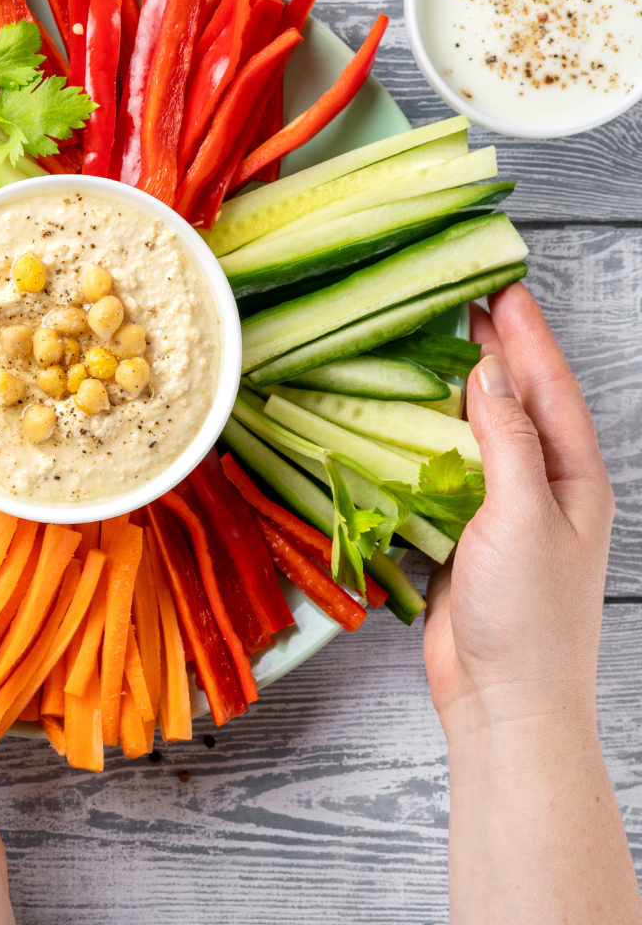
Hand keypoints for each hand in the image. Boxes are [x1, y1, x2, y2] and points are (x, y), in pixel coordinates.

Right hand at [424, 281, 614, 730]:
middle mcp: (543, 486)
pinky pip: (450, 471)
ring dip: (465, 390)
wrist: (503, 699)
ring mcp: (505, 511)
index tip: (502, 287)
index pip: (549, 388)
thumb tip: (491, 377)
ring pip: (484, 433)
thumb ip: (508, 441)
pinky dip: (432, 440)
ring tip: (442, 349)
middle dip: (502, 350)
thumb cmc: (527, 617)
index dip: (527, 334)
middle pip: (522, 402)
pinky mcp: (468, 534)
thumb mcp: (522, 516)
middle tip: (472, 301)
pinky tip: (414, 423)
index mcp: (572, 478)